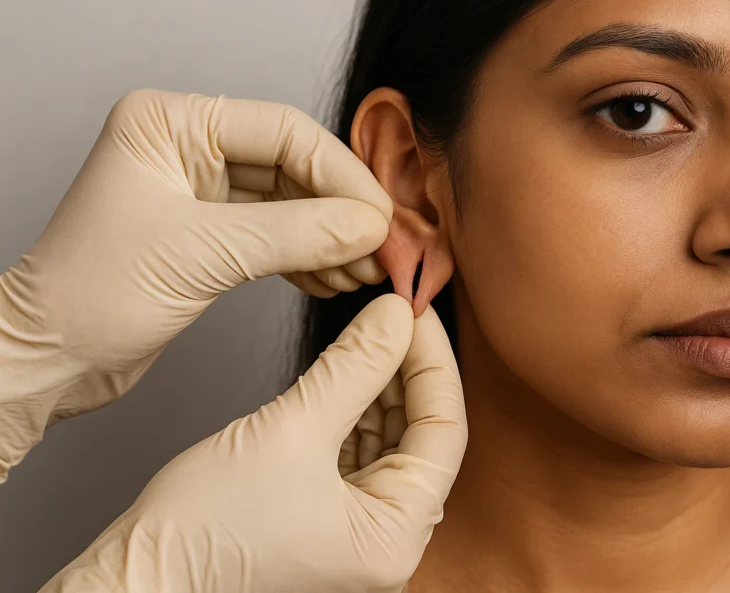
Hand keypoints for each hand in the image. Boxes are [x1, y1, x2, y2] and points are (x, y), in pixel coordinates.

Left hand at [0, 89, 392, 480]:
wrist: (47, 360)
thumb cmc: (90, 296)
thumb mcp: (205, 255)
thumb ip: (298, 234)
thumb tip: (371, 225)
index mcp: (170, 123)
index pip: (284, 132)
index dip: (342, 175)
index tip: (381, 218)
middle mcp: (185, 146)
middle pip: (294, 166)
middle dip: (342, 211)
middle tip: (387, 248)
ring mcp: (198, 190)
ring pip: (292, 203)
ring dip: (333, 238)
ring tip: (367, 272)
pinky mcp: (208, 233)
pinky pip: (278, 234)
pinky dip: (310, 257)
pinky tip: (335, 281)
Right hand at [40, 295, 467, 592]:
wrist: (135, 578)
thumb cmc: (203, 529)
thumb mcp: (292, 430)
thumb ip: (353, 367)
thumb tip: (396, 316)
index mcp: (394, 537)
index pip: (445, 431)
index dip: (434, 362)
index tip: (415, 312)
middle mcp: (386, 541)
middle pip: (421, 436)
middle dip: (408, 371)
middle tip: (396, 316)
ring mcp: (356, 533)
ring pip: (390, 442)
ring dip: (382, 388)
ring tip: (373, 335)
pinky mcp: (326, 519)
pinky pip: (359, 456)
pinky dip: (356, 412)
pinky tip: (349, 374)